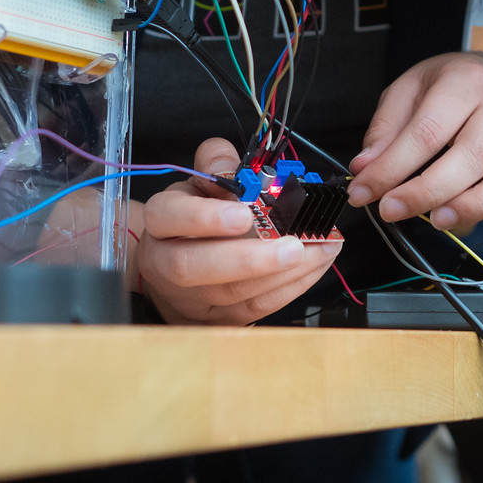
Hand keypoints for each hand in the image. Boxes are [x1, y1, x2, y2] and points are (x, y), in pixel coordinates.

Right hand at [135, 138, 341, 324]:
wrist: (178, 268)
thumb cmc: (194, 220)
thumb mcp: (199, 183)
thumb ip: (217, 164)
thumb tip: (235, 168)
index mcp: (161, 223)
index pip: (169, 217)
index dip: (204, 216)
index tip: (243, 214)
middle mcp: (168, 265)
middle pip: (195, 267)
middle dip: (248, 259)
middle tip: (293, 246)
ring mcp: (194, 298)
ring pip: (235, 293)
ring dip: (285, 272)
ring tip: (321, 248)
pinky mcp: (222, 318)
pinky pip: (259, 306)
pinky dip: (294, 285)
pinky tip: (317, 263)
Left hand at [345, 53, 482, 232]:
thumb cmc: (448, 88)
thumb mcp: (408, 90)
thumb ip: (385, 129)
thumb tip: (365, 168)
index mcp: (466, 80)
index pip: (428, 131)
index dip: (392, 167)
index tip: (362, 191)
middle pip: (469, 156)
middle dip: (425, 192)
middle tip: (390, 210)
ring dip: (465, 207)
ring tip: (432, 220)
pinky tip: (458, 216)